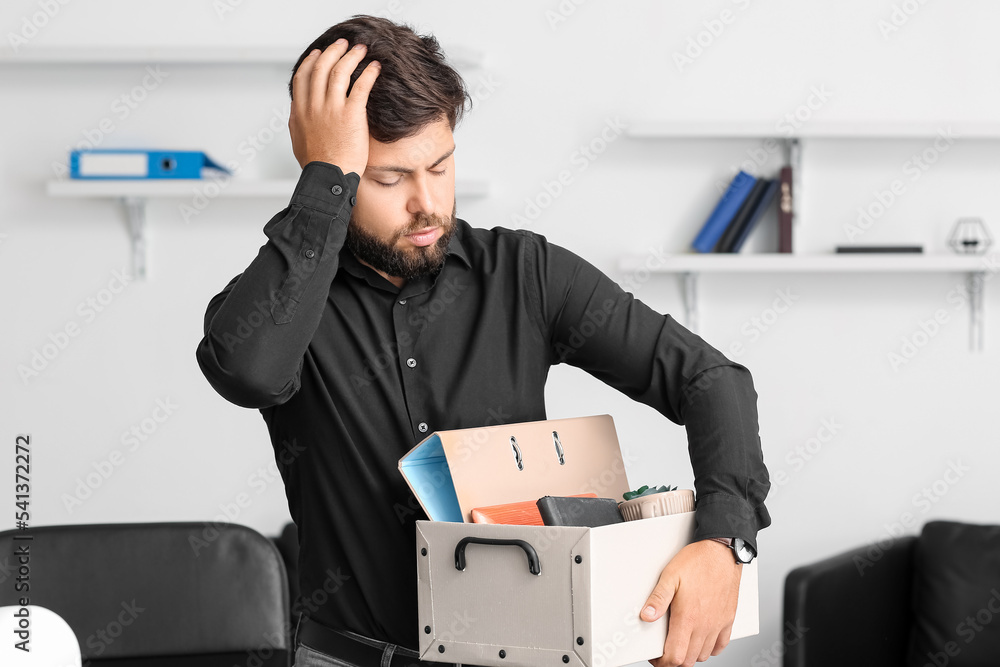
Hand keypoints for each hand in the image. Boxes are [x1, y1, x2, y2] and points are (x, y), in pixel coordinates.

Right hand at [289, 39, 380, 174]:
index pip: (302, 76)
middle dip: (333, 52)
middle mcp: (314, 106)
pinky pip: (361, 86)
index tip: (319, 53)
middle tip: (343, 44)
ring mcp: (332, 109)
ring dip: (352, 56)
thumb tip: (296, 112)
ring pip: (340, 71)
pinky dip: (369, 73)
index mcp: (300, 111)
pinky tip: (375, 67)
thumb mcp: (298, 140)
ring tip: (362, 50)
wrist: (328, 178)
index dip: (311, 61)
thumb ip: (298, 122)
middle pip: (321, 68)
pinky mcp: (351, 115)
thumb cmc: (317, 166)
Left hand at [640, 540, 741, 665]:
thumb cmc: (697, 561)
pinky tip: (701, 640)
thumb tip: (646, 616)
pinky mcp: (728, 619)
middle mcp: (704, 625)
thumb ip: (657, 599)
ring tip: (680, 643)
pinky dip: (709, 648)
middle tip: (664, 650)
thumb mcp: (670, 577)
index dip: (662, 662)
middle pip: (688, 660)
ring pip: (703, 655)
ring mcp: (718, 624)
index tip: (655, 656)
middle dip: (674, 660)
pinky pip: (720, 646)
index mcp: (688, 618)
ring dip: (690, 654)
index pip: (675, 657)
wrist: (722, 552)